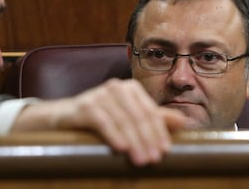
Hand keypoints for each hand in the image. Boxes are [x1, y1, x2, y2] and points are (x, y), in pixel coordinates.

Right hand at [12, 78, 186, 165]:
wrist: (64, 117)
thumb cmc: (100, 118)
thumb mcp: (128, 117)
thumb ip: (154, 118)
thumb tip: (183, 122)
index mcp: (130, 88)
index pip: (150, 112)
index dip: (160, 132)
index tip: (165, 151)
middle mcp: (117, 87)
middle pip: (138, 116)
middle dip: (148, 139)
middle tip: (154, 160)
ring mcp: (100, 94)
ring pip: (123, 120)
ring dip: (134, 142)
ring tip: (141, 160)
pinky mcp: (85, 105)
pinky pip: (102, 121)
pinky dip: (113, 135)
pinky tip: (121, 148)